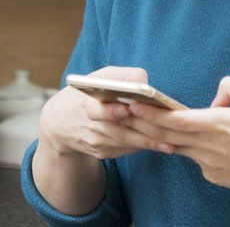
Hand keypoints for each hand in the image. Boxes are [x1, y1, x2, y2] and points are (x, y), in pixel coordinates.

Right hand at [37, 66, 170, 160]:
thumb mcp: (98, 77)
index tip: (128, 109)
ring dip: (148, 143)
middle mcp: (91, 127)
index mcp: (86, 104)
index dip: (114, 111)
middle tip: (165, 132)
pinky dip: (142, 146)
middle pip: (120, 131)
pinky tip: (160, 145)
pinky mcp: (102, 153)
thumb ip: (121, 75)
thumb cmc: (86, 94)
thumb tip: (145, 82)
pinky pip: (125, 150)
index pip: (99, 110)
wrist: (60, 123)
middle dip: (143, 131)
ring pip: (126, 143)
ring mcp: (96, 143)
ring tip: (170, 143)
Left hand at [120, 76, 229, 203]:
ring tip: (143, 123)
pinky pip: (195, 157)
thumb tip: (215, 96)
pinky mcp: (212, 176)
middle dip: (143, 124)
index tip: (133, 104)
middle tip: (123, 113)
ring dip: (160, 136)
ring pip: (177, 147)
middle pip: (167, 135)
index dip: (151, 113)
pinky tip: (191, 142)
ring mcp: (208, 164)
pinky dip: (190, 148)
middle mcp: (208, 145)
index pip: (176, 120)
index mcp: (218, 124)